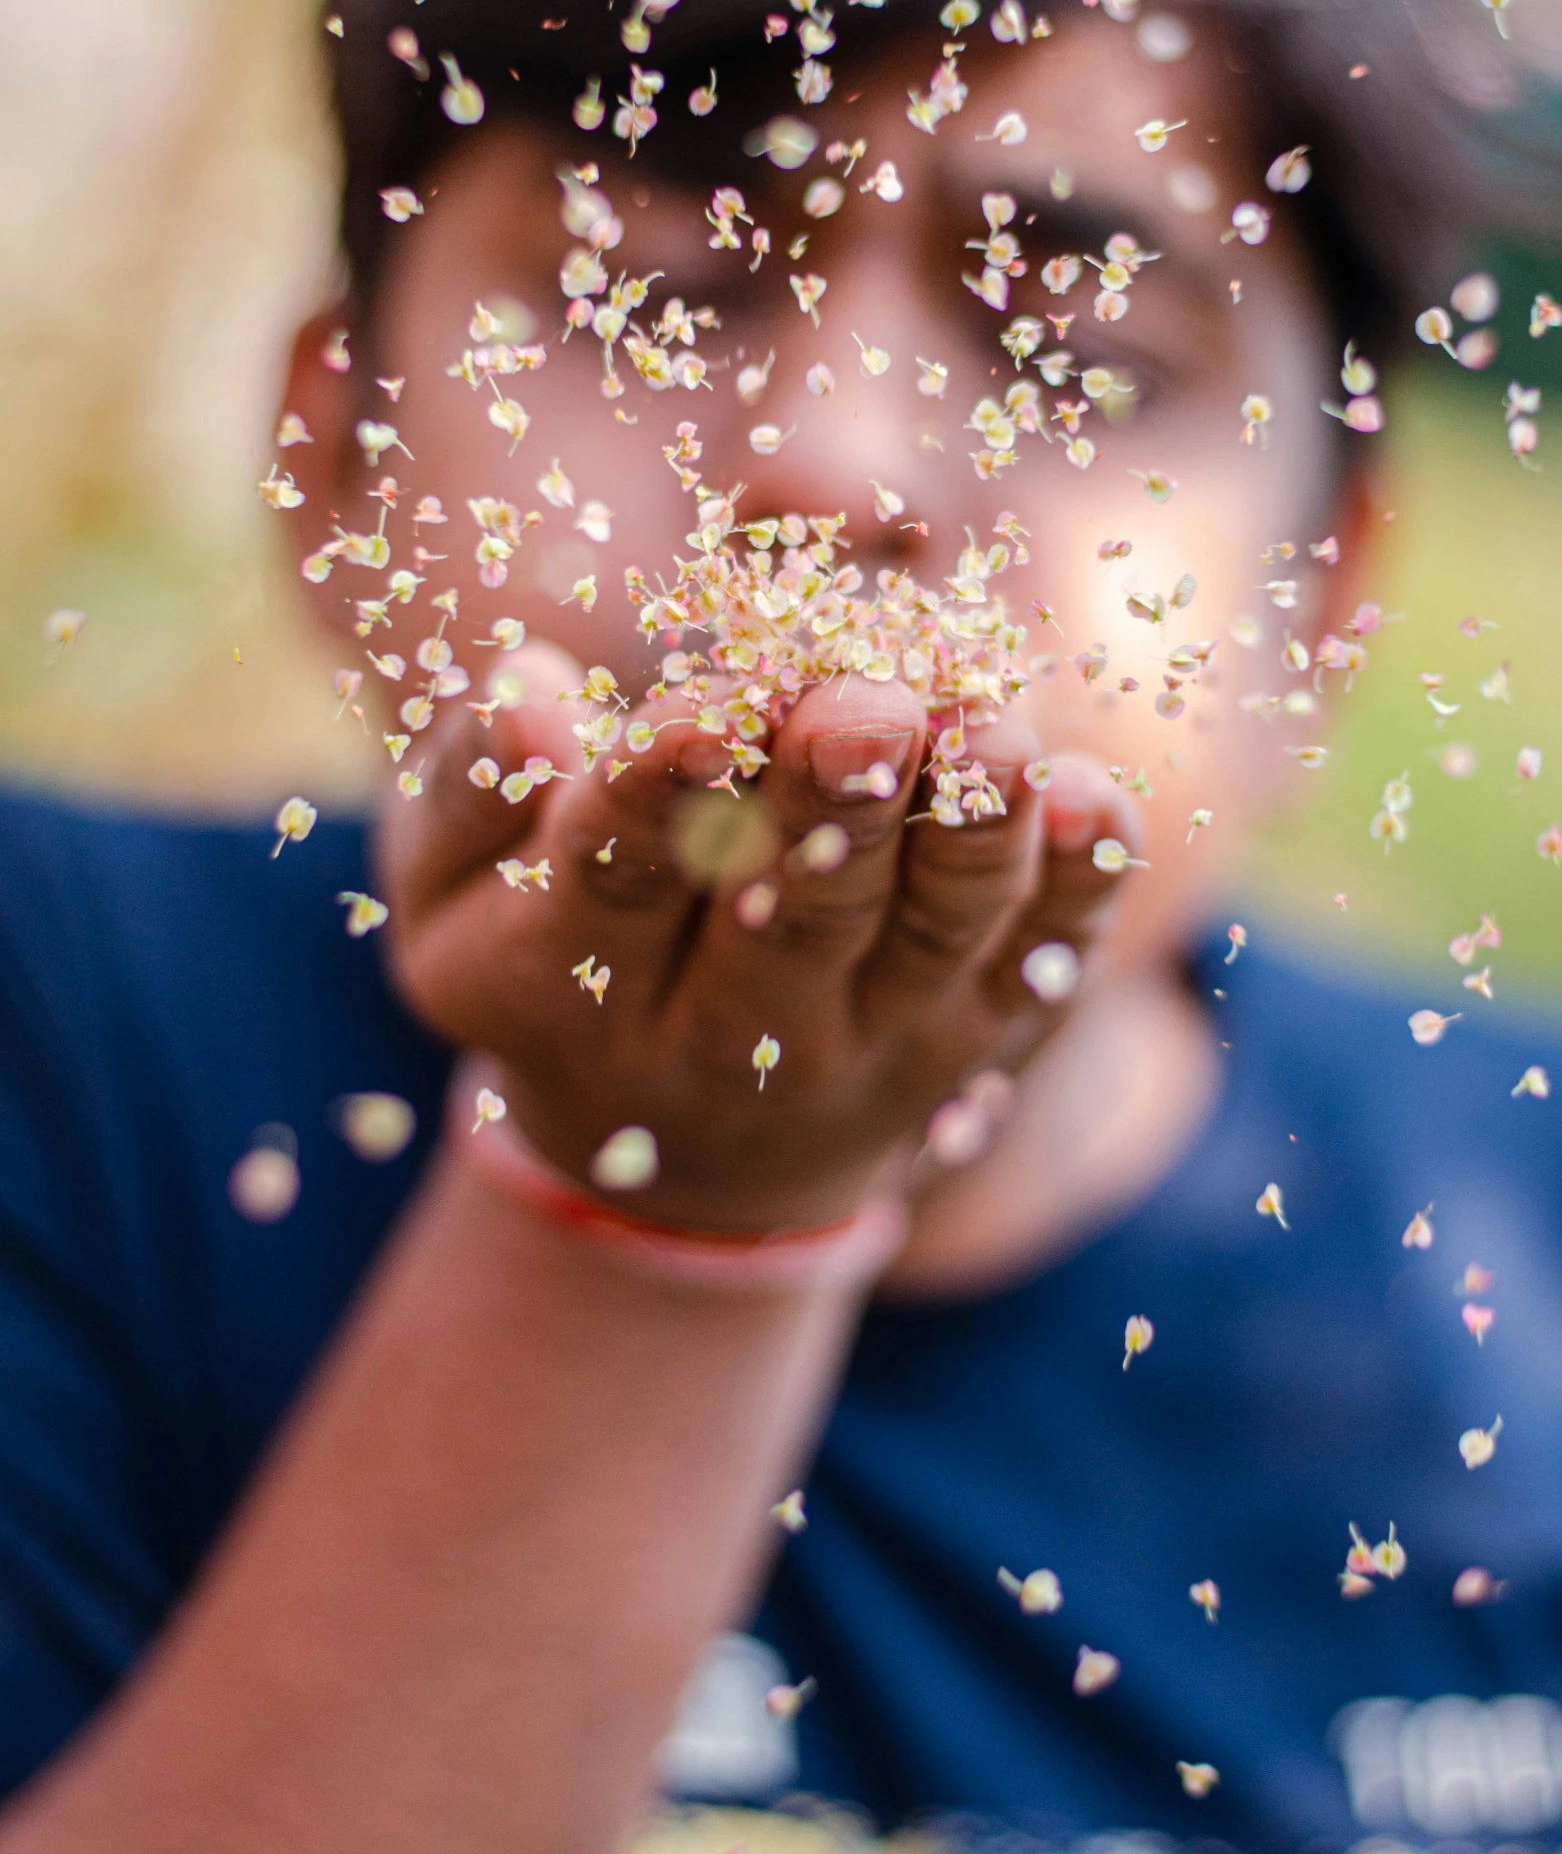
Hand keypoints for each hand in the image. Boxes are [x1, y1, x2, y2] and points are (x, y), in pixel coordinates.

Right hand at [377, 644, 1136, 1232]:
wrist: (689, 1163)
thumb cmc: (553, 959)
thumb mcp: (456, 892)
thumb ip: (469, 786)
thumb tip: (525, 690)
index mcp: (576, 985)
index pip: (619, 879)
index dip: (660, 792)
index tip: (707, 708)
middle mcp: (730, 1039)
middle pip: (797, 916)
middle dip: (836, 806)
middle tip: (868, 701)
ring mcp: (873, 1046)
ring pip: (931, 938)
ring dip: (973, 832)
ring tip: (992, 722)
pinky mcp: (979, 1043)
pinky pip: (1039, 967)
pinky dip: (1076, 888)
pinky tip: (1094, 795)